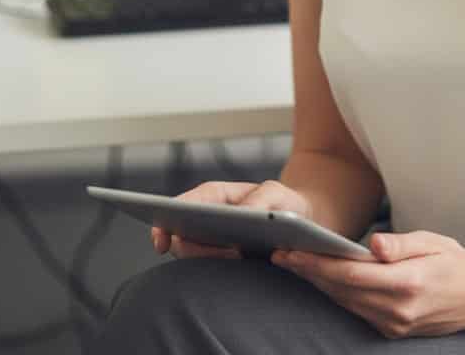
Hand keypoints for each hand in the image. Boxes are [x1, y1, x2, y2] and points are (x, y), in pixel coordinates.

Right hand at [152, 179, 312, 258]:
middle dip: (199, 248)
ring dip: (211, 261)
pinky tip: (238, 266)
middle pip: (181, 236)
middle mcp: (207, 218)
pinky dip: (217, 270)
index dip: (165, 220)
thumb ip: (258, 200)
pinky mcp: (222, 260)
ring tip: (242, 255)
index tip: (162, 241)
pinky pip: (207, 268)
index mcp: (215, 196)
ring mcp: (212, 241)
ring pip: (192, 256)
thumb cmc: (284, 202)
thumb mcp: (276, 193)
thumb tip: (239, 215)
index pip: (182, 204)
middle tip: (234, 251)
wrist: (301, 221)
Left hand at [271, 230, 464, 338]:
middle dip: (309, 273)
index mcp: (406, 283)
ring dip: (318, 285)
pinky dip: (337, 294)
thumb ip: (400, 244)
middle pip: (341, 291)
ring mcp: (394, 326)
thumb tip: (374, 243)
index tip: (293, 252)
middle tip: (281, 255)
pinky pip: (357, 311)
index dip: (317, 264)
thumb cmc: (454, 261)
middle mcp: (397, 310)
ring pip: (346, 303)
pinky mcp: (393, 331)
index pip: (350, 275)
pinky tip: (324, 280)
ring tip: (296, 264)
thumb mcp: (431, 241)